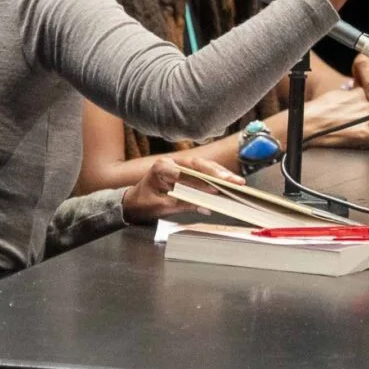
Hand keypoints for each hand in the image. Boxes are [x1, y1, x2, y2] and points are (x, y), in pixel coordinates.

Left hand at [120, 154, 244, 222]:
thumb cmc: (144, 203)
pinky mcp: (184, 169)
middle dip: (218, 173)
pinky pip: (202, 170)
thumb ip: (185, 204)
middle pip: (199, 165)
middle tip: (234, 181)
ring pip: (203, 165)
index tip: (216, 189)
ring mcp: (178, 163)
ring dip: (220, 173)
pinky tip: (227, 181)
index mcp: (162, 167)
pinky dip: (215, 175)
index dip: (203, 181)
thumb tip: (207, 207)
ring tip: (236, 181)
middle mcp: (171, 161)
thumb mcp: (163, 207)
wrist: (132, 202)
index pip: (186, 173)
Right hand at [301, 86, 368, 148]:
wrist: (312, 124)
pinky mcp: (366, 136)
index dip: (368, 106)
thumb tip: (358, 98)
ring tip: (361, 133)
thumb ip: (352, 95)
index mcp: (361, 94)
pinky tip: (362, 141)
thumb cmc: (319, 110)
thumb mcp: (338, 94)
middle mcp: (368, 106)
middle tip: (362, 123)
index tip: (366, 111)